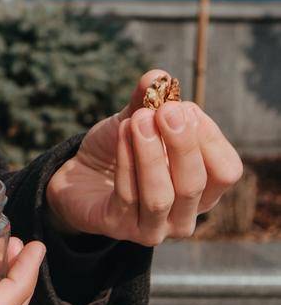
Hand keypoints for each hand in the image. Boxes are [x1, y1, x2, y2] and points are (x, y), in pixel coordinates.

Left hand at [45, 66, 244, 246]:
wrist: (78, 174)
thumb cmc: (120, 148)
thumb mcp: (136, 119)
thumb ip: (149, 100)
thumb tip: (158, 76)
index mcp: (203, 190)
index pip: (225, 170)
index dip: (208, 137)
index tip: (183, 107)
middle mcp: (184, 215)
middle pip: (197, 184)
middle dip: (182, 144)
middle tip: (167, 110)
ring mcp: (153, 227)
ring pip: (161, 195)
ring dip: (151, 154)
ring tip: (139, 120)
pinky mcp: (119, 228)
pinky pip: (127, 196)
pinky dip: (126, 161)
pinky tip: (121, 133)